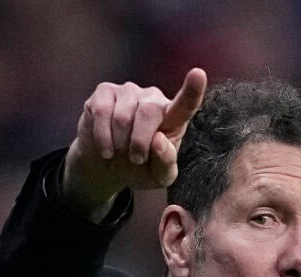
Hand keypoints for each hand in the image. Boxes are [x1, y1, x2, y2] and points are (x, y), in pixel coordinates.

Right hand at [61, 68, 207, 219]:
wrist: (107, 167)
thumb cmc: (139, 169)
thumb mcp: (158, 177)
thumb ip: (165, 163)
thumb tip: (159, 140)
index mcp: (173, 118)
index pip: (185, 104)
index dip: (192, 90)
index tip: (198, 74)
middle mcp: (152, 99)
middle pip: (148, 112)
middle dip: (139, 142)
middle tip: (136, 159)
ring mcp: (128, 91)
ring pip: (123, 115)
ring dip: (120, 143)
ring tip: (120, 153)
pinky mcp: (104, 92)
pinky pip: (102, 111)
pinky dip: (103, 136)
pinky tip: (106, 148)